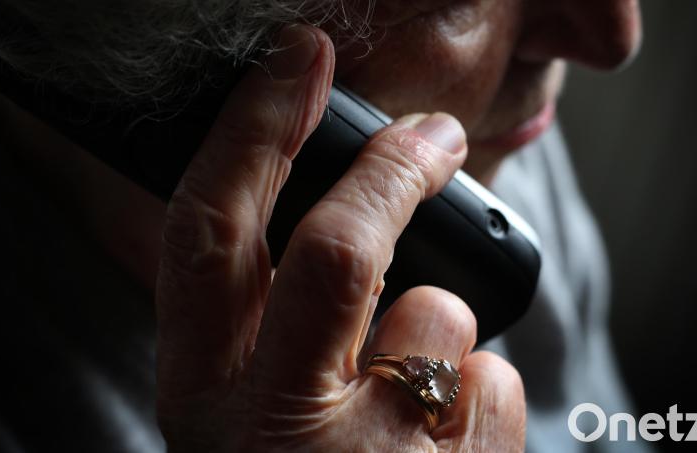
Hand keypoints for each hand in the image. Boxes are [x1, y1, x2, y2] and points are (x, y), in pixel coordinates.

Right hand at [155, 25, 525, 451]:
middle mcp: (267, 432)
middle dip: (386, 171)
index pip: (210, 234)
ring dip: (439, 326)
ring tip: (413, 393)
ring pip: (437, 315)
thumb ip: (271, 321)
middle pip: (332, 252)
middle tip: (432, 135)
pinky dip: (481, 391)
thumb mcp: (249, 405)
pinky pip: (492, 380)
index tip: (296, 63)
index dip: (253, 132)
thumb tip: (350, 227)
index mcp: (203, 394)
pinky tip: (445, 445)